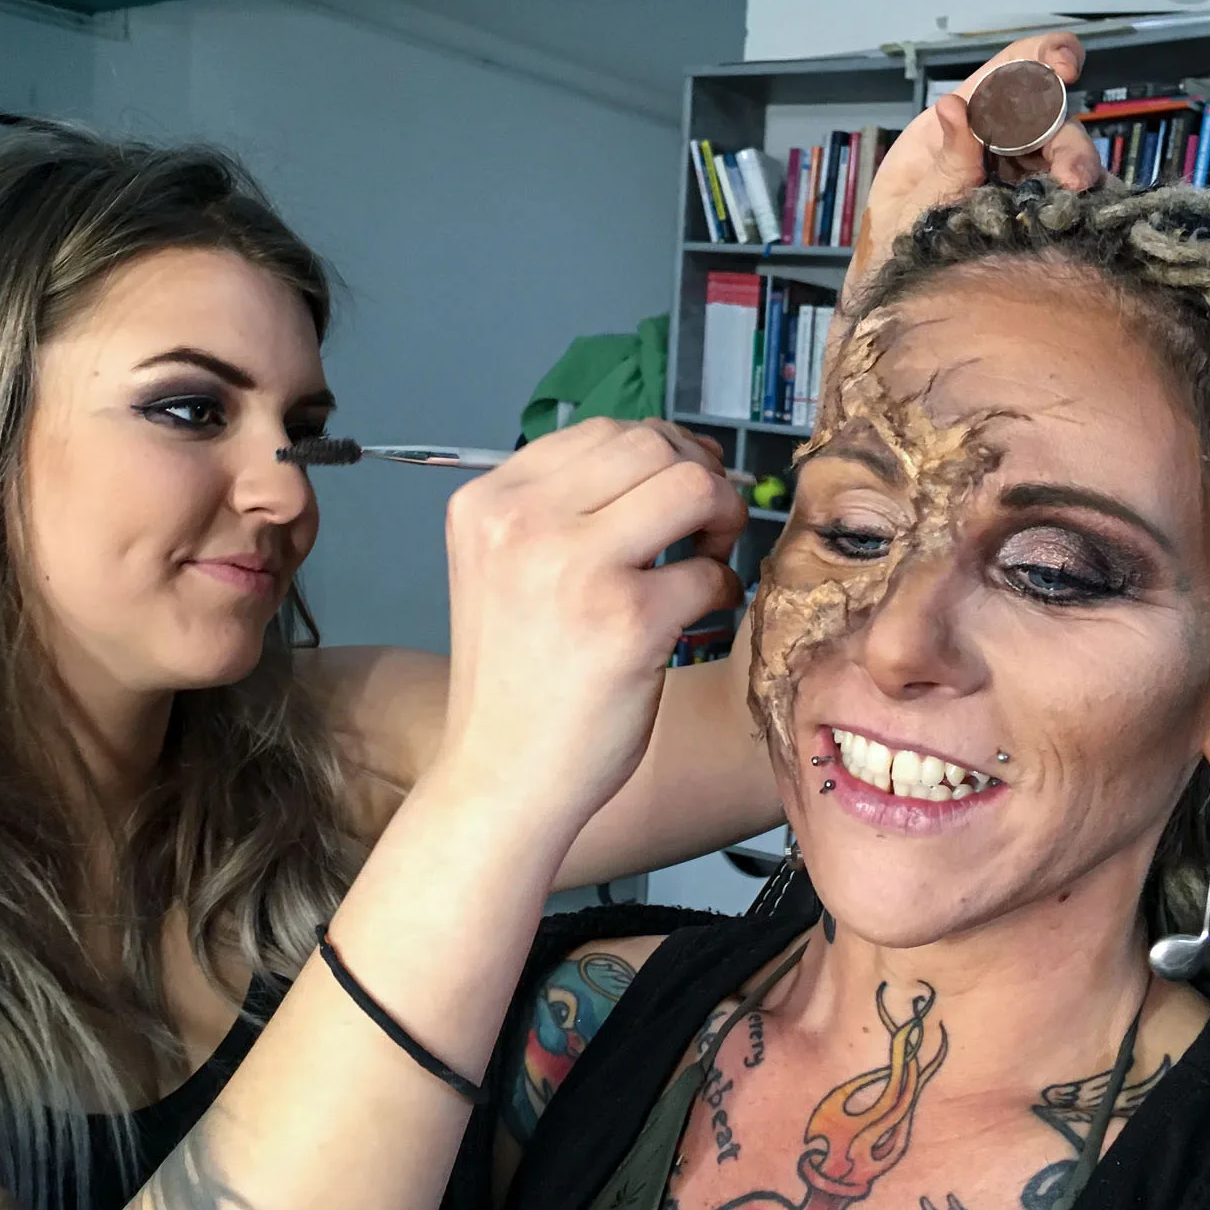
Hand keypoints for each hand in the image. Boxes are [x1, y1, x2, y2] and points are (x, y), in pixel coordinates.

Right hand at [437, 419, 745, 830]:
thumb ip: (564, 508)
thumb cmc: (515, 678)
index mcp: (488, 503)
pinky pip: (709, 572)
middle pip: (651, 447)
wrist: (499, 778)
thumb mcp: (505, 567)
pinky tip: (698, 615)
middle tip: (704, 526)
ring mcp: (574, 567)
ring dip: (719, 517)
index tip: (677, 491)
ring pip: (692, 485)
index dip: (658, 452)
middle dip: (696, 477)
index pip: (600, 432)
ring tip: (705, 560)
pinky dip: (721, 590)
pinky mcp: (628, 620)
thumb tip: (670, 454)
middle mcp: (522, 522)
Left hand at [847, 32, 1104, 295]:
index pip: (1009, 72)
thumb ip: (943, 160)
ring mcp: (1022, 173)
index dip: (1042, 56)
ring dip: (1076, 169)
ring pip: (1064, 156)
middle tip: (1075, 175)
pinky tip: (1088, 210)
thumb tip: (954, 105)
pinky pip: (1069, 195)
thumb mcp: (911, 202)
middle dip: (1066, 140)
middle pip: (1048, 120)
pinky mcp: (1038, 206)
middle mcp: (999, 140)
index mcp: (962, 121)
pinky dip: (1084, 200)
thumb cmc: (897, 236)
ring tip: (1079, 193)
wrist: (898, 290)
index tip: (1063, 66)